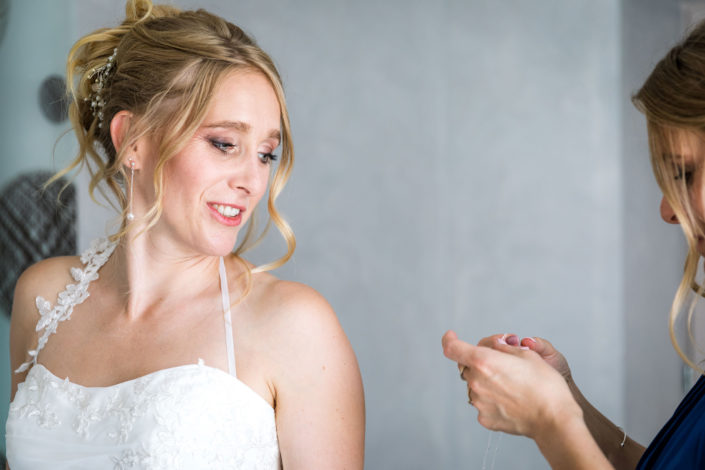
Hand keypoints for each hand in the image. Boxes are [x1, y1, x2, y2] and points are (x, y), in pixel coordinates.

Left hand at [442, 330, 580, 438]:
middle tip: (503, 365)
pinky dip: (493, 400)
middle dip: (480, 362)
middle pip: (468, 367)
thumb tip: (494, 345)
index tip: (452, 335)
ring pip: (476, 385)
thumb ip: (504, 348)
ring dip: (487, 382)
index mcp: (484, 361)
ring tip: (512, 386)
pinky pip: (483, 404)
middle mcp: (476, 382)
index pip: (452, 348)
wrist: (555, 419)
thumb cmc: (546, 385)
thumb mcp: (528, 355)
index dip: (449, 339)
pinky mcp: (485, 419)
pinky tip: (512, 401)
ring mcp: (479, 402)